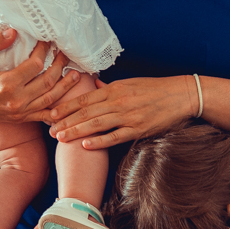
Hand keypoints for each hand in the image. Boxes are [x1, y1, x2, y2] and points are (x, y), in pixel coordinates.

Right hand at [0, 31, 80, 121]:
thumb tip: (13, 33)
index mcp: (6, 84)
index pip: (35, 65)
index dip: (44, 52)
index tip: (47, 42)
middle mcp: (16, 100)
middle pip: (47, 81)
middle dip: (59, 66)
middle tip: (65, 54)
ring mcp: (20, 111)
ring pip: (50, 99)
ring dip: (65, 87)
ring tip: (75, 75)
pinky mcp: (21, 118)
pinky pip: (44, 116)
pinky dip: (58, 112)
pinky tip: (68, 105)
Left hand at [46, 75, 198, 149]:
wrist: (180, 95)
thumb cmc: (155, 89)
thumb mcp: (130, 84)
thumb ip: (110, 87)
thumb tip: (94, 85)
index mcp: (114, 89)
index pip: (84, 98)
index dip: (66, 106)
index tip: (51, 113)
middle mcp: (117, 101)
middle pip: (85, 112)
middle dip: (65, 121)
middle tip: (49, 129)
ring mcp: (127, 116)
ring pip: (96, 124)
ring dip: (76, 131)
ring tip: (61, 138)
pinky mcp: (138, 129)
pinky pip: (114, 136)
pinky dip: (99, 141)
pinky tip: (86, 145)